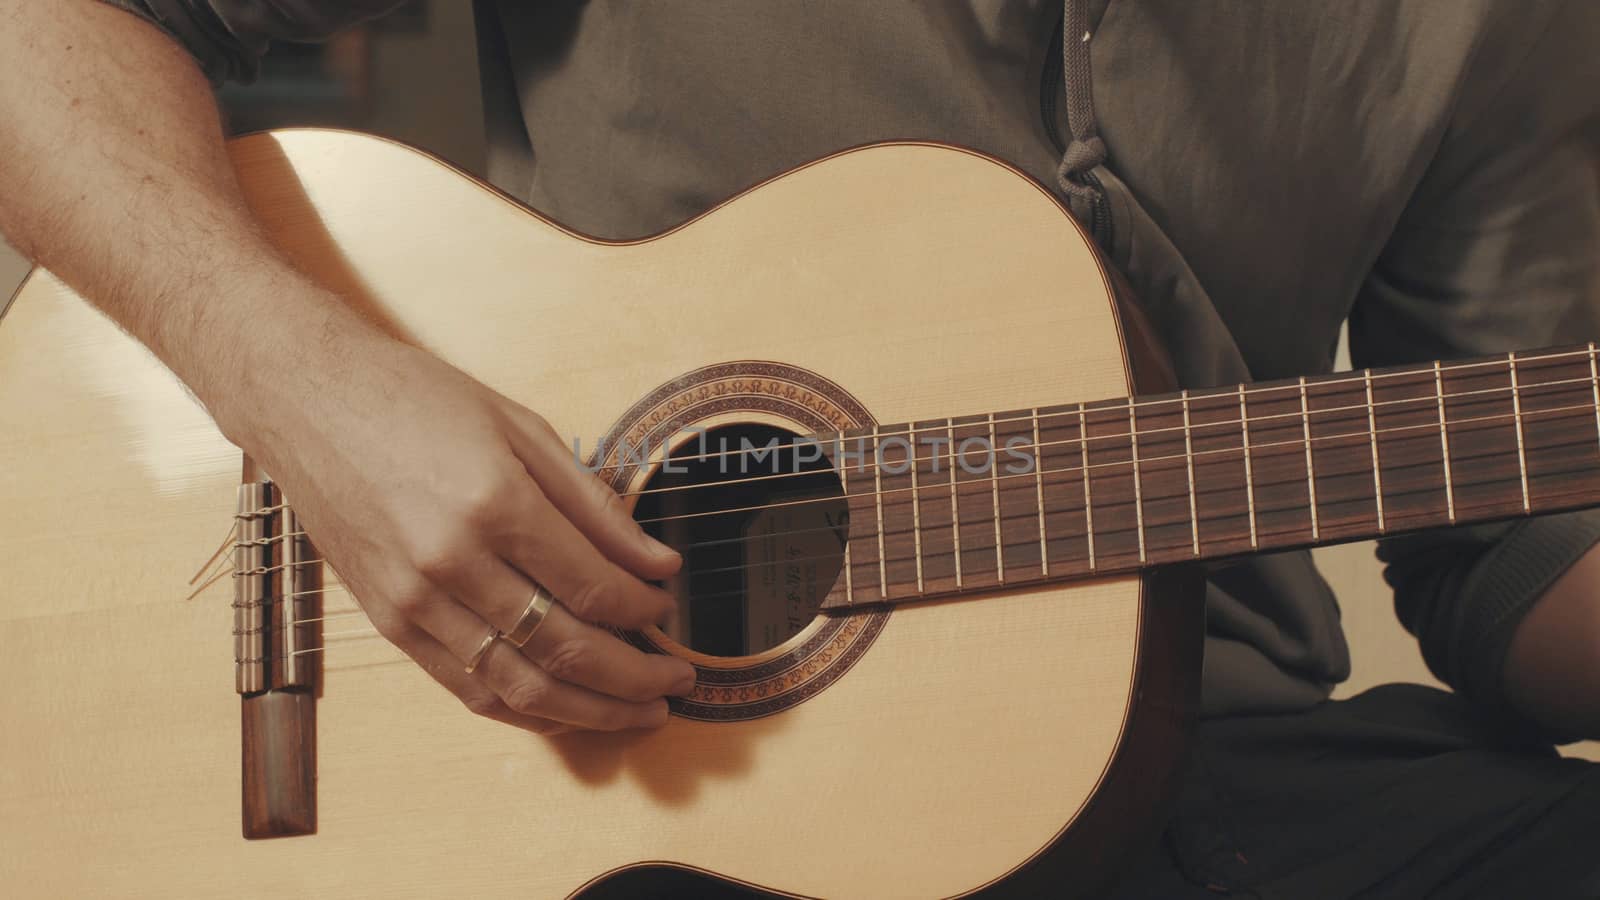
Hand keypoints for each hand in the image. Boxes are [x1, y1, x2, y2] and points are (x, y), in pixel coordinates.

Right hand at [229, 324, 694, 733]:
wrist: (307, 399)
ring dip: (591, 709)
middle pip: (565, 649)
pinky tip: (568, 708)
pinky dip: (526, 708)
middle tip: (678, 677)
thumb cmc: (417, 400)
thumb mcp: (523, 428)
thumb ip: (595, 505)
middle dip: (635, 675)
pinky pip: (467, 688)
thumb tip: (659, 563)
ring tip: (640, 710)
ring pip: (519, 685)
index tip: (670, 605)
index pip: (593, 588)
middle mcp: (451, 563)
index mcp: (492, 504)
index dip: (645, 608)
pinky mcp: (389, 623)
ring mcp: (414, 601)